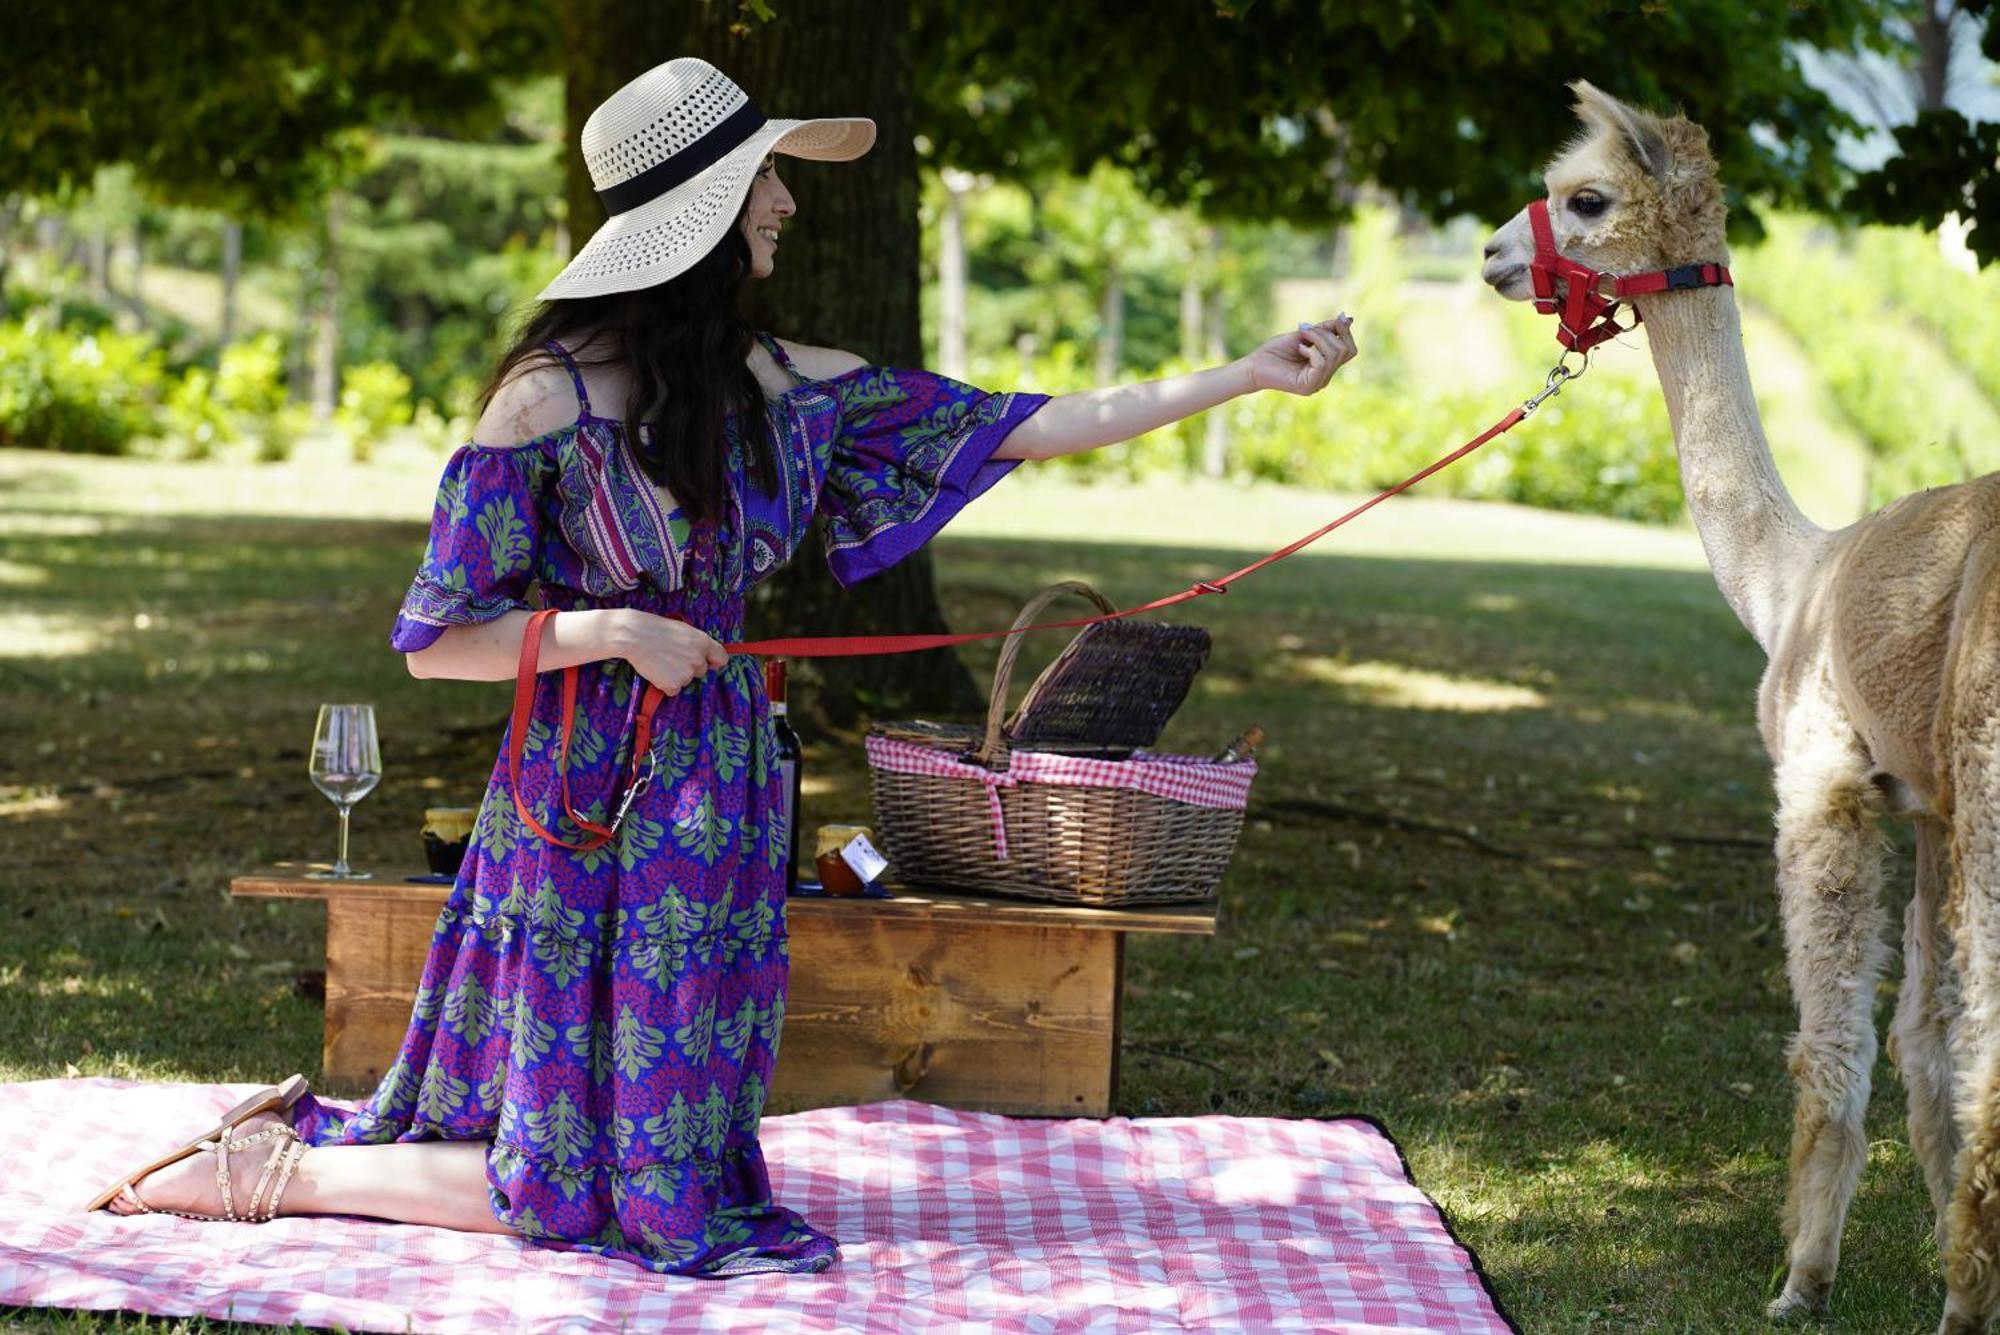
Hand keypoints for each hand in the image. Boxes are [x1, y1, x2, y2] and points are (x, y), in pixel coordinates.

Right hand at [609, 610, 730, 695]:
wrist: (634, 636)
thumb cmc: (655, 629)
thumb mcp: (683, 629)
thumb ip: (696, 643)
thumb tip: (704, 654)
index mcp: (703, 642)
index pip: (722, 658)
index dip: (714, 662)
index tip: (708, 663)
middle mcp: (699, 659)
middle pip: (701, 671)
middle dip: (689, 668)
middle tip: (671, 658)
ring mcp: (687, 673)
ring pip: (686, 681)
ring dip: (675, 676)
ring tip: (660, 661)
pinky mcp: (674, 684)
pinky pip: (673, 690)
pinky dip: (664, 684)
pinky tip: (656, 671)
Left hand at [1238, 314, 1356, 395]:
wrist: (1253, 365)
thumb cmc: (1275, 351)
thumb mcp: (1305, 335)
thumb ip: (1325, 329)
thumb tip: (1349, 319)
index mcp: (1325, 366)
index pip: (1350, 350)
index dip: (1345, 332)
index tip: (1336, 319)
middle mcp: (1324, 377)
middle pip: (1346, 351)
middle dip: (1329, 334)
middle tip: (1307, 329)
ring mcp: (1317, 383)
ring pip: (1334, 355)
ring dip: (1318, 339)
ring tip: (1301, 338)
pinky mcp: (1308, 386)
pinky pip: (1322, 363)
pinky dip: (1311, 351)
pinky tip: (1298, 350)